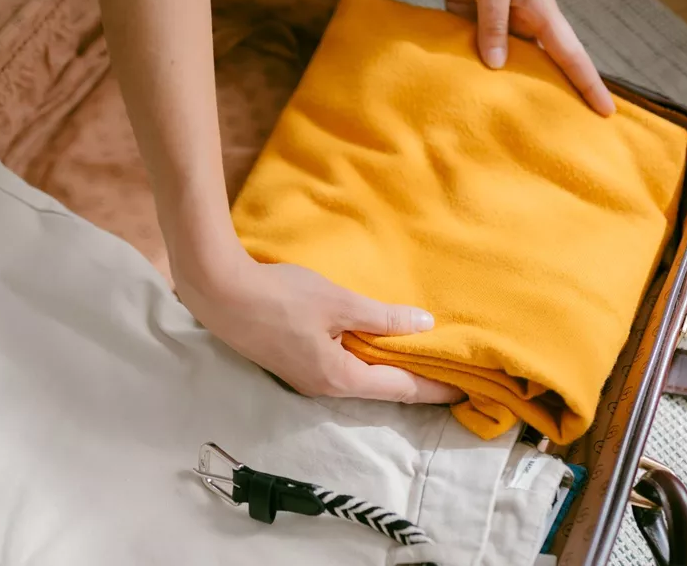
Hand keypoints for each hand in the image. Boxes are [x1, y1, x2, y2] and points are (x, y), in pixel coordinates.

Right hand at [177, 259, 465, 403]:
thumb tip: (425, 325)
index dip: (436, 388)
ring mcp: (306, 379)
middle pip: (382, 389)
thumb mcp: (338, 302)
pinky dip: (365, 359)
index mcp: (341, 378)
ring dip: (389, 369)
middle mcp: (325, 389)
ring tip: (419, 358)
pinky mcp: (294, 364)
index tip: (467, 391)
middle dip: (416, 382)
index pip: (401, 388)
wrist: (219, 294)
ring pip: (360, 378)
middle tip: (450, 373)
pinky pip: (341, 367)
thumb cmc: (281, 297)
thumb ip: (382, 317)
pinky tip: (374, 343)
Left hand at [437, 0, 615, 114]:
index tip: (607, 113)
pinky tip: (463, 94)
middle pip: (540, 68)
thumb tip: (496, 65)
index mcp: (540, 13)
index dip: (589, 85)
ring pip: (502, 63)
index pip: (572, 56)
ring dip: (501, 89)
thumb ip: (494, 21)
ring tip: (504, 126)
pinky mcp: (465, 17)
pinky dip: (467, 70)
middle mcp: (521, 22)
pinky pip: (470, 50)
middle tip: (558, 137)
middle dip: (548, 98)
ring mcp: (494, 21)